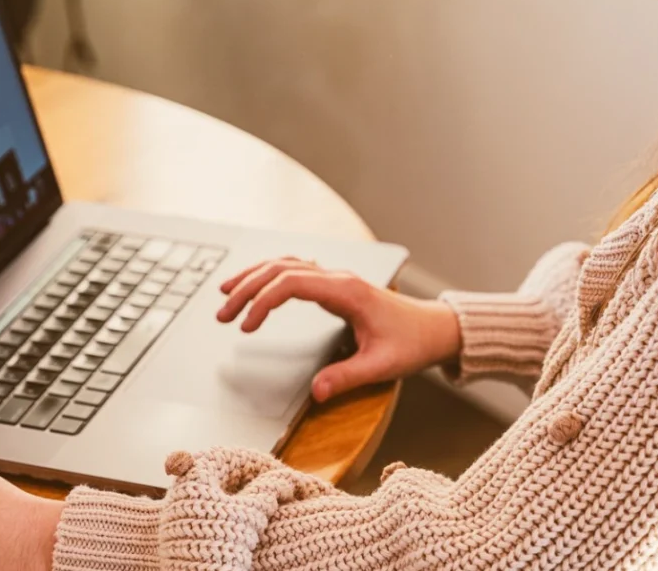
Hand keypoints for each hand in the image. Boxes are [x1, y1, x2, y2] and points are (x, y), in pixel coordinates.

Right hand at [216, 256, 462, 400]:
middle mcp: (337, 278)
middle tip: (222, 313)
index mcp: (346, 291)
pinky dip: (270, 275)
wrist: (435, 329)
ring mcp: (336, 279)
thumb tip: (315, 392)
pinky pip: (295, 270)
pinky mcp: (335, 285)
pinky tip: (256, 286)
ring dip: (254, 276)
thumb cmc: (412, 344)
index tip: (246, 327)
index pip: (291, 283)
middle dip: (247, 287)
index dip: (262, 301)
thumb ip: (347, 378)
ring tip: (226, 294)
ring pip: (286, 264)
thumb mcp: (381, 366)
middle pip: (281, 268)